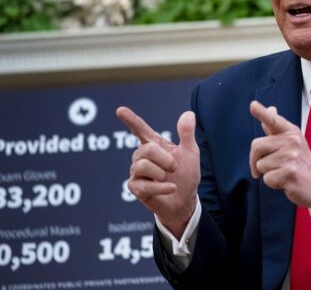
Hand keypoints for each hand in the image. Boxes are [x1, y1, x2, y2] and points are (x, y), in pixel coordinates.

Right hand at [116, 106, 199, 237]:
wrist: (185, 200)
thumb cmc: (186, 174)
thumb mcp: (190, 153)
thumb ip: (187, 134)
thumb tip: (188, 114)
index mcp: (154, 144)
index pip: (140, 129)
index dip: (131, 119)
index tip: (120, 110)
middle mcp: (141, 156)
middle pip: (147, 150)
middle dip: (165, 159)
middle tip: (174, 168)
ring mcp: (136, 172)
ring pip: (143, 166)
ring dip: (162, 173)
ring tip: (168, 178)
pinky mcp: (135, 188)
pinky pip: (145, 185)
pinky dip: (163, 187)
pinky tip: (171, 188)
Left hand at [248, 101, 310, 213]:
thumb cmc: (301, 163)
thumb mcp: (292, 142)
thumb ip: (277, 127)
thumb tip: (271, 109)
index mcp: (291, 132)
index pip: (273, 120)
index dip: (262, 113)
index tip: (252, 105)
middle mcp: (292, 141)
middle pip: (256, 146)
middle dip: (255, 159)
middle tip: (265, 166)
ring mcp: (292, 157)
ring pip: (260, 165)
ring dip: (267, 172)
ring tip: (283, 172)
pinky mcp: (290, 173)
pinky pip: (267, 178)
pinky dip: (273, 183)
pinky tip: (285, 181)